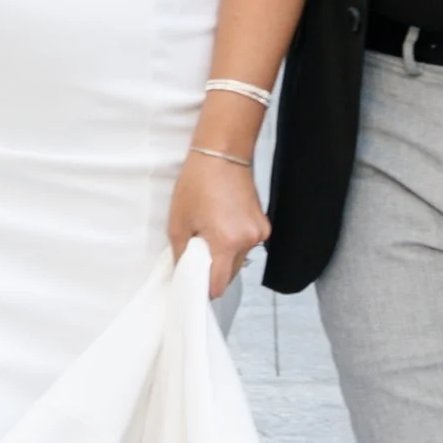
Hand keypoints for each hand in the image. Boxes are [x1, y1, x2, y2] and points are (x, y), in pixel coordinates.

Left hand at [167, 145, 270, 302]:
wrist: (222, 154)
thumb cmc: (197, 184)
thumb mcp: (178, 222)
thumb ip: (182, 254)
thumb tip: (184, 272)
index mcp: (226, 243)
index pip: (219, 285)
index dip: (204, 288)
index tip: (193, 282)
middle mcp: (248, 242)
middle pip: (230, 274)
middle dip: (213, 269)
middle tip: (197, 250)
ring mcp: (259, 233)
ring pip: (239, 260)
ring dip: (225, 255)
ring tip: (210, 232)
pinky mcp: (264, 224)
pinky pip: (246, 244)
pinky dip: (234, 242)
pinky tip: (224, 223)